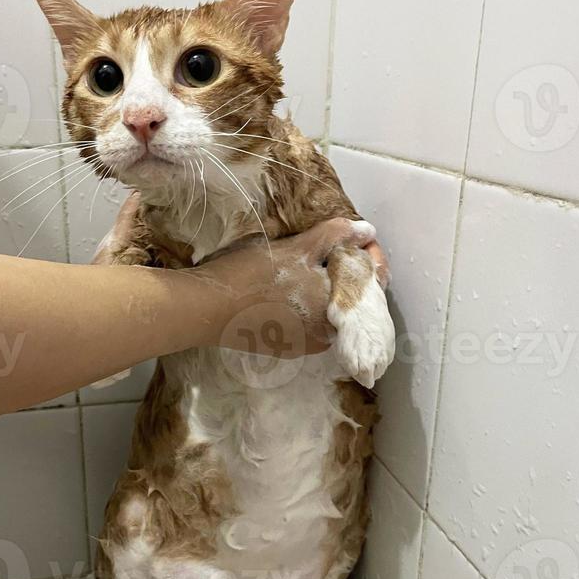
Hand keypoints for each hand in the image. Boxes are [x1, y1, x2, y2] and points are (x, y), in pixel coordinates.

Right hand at [194, 218, 385, 355]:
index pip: (372, 282)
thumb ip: (336, 237)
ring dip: (324, 287)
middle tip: (332, 245)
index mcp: (339, 312)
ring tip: (309, 263)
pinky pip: (305, 321)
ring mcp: (303, 345)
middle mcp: (327, 336)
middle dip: (345, 271)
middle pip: (349, 298)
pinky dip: (304, 303)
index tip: (358, 237)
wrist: (206, 309)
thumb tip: (367, 231)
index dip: (369, 255)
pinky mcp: (281, 346)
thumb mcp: (298, 249)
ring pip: (326, 310)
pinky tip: (288, 286)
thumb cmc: (255, 277)